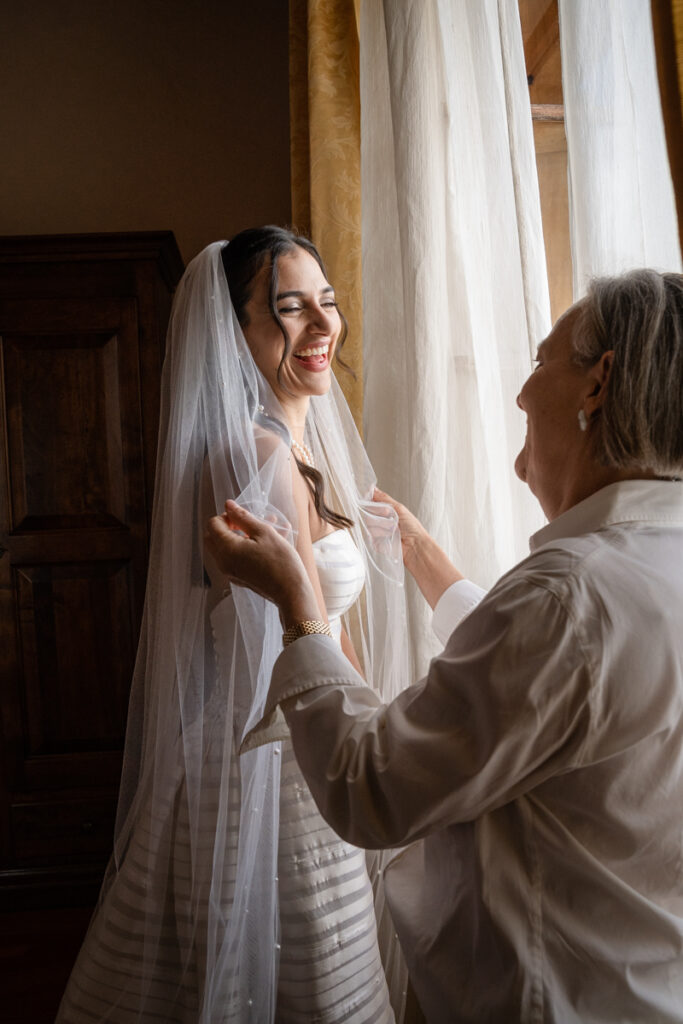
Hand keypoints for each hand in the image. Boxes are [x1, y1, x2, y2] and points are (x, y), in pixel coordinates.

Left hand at [204, 501, 320, 625]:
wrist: (291, 592)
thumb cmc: (280, 561)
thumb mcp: (264, 532)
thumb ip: (243, 517)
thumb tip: (228, 504)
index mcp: (226, 549)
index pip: (213, 524)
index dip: (227, 515)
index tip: (245, 517)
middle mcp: (223, 562)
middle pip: (213, 536)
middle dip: (228, 525)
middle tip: (248, 523)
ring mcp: (230, 572)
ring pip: (225, 547)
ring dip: (240, 535)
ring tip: (267, 528)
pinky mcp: (239, 578)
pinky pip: (234, 558)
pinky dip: (244, 548)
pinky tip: (267, 544)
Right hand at [373, 487, 428, 567]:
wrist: (415, 545)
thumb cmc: (411, 527)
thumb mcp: (398, 508)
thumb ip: (384, 498)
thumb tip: (372, 488)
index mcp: (385, 511)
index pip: (370, 502)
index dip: (369, 500)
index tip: (372, 499)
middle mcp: (379, 520)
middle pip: (367, 511)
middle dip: (378, 512)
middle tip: (388, 514)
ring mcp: (376, 531)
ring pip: (369, 523)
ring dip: (382, 524)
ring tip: (393, 528)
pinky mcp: (375, 542)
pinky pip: (371, 535)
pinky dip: (381, 534)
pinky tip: (389, 537)